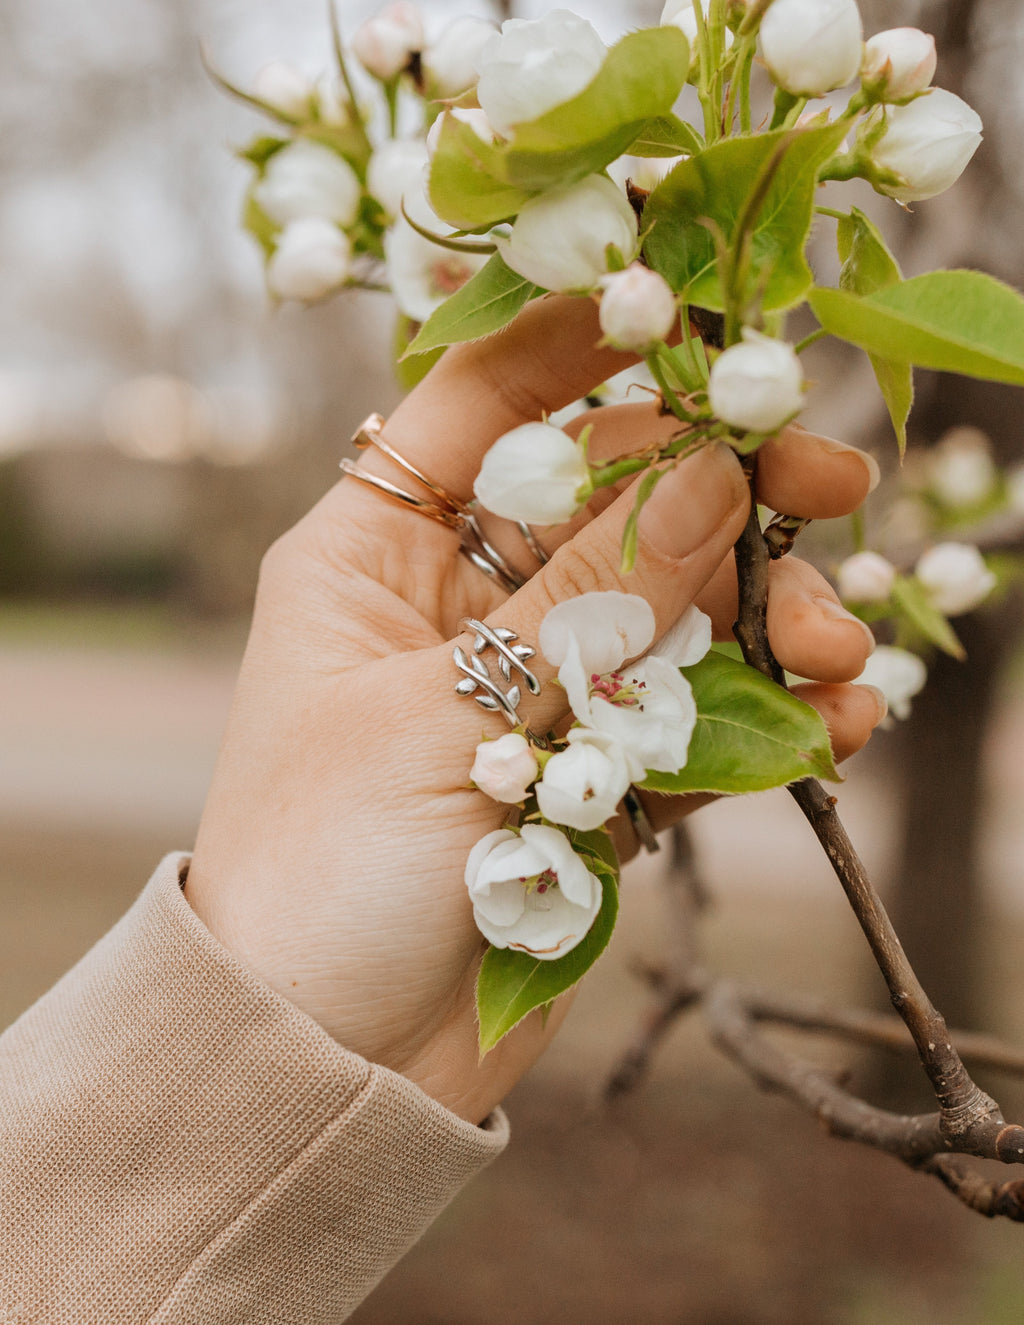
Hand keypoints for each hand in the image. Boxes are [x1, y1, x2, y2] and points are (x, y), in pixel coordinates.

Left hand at [185, 296, 883, 1124]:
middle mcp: (458, 601)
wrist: (328, 1061)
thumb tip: (715, 476)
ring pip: (672, 607)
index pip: (483, 402)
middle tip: (832, 492)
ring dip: (762, 618)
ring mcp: (535, 684)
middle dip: (721, 497)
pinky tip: (833, 722)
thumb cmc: (328, 876)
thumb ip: (587, 603)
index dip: (584, 346)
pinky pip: (693, 711)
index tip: (698, 317)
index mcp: (376, 552)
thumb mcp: (446, 721)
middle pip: (610, 498)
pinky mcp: (593, 769)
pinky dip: (762, 712)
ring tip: (833, 657)